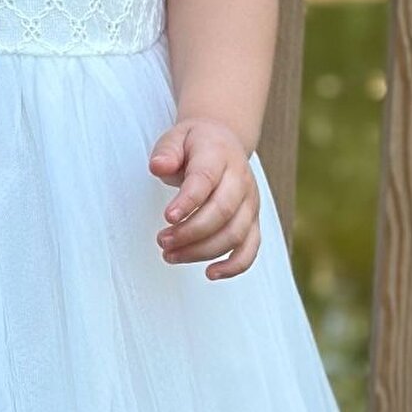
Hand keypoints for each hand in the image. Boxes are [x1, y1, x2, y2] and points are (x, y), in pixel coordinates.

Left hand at [148, 115, 260, 279]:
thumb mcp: (175, 138)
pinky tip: (210, 273)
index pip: (206, 180)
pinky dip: (235, 265)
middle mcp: (240, 180)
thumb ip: (166, 151)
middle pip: (221, 212)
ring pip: (235, 234)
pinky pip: (251, 247)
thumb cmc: (194, 144)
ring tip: (170, 255)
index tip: (167, 218)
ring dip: (202, 251)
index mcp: (218, 155)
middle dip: (190, 232)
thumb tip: (158, 166)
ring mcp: (250, 202)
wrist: (223, 141)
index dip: (188, 201)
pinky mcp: (253, 220)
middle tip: (162, 241)